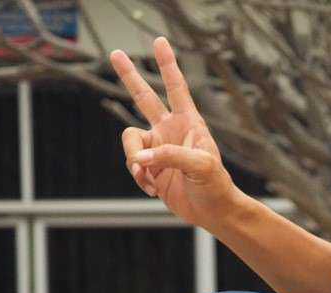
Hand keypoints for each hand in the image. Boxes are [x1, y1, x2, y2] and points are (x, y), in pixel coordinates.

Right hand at [110, 36, 239, 225]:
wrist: (213, 212)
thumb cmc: (216, 186)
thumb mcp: (201, 166)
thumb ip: (170, 157)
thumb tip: (139, 158)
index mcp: (189, 123)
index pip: (176, 88)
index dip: (167, 65)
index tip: (160, 41)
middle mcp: (170, 131)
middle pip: (144, 97)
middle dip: (130, 76)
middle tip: (115, 53)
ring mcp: (159, 148)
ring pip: (130, 142)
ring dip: (134, 160)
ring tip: (149, 178)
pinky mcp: (151, 167)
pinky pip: (133, 165)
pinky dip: (139, 178)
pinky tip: (154, 189)